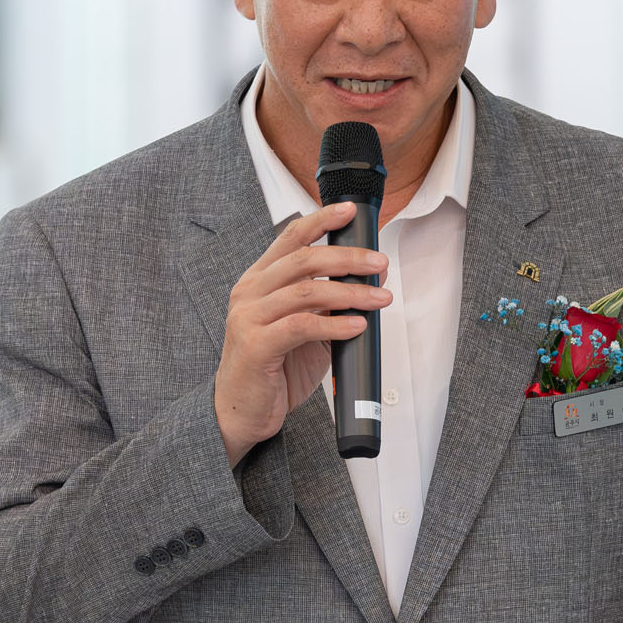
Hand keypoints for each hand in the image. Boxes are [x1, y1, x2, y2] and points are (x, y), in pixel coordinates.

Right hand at [215, 201, 389, 466]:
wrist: (242, 411)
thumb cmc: (275, 368)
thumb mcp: (305, 328)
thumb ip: (328, 303)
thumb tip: (371, 279)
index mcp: (258, 280)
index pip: (290, 237)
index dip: (320, 220)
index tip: (349, 211)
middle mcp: (249, 292)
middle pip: (304, 260)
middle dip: (347, 258)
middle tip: (379, 264)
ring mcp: (248, 318)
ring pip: (306, 291)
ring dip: (350, 292)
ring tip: (380, 298)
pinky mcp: (256, 346)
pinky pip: (302, 326)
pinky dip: (335, 324)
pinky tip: (357, 325)